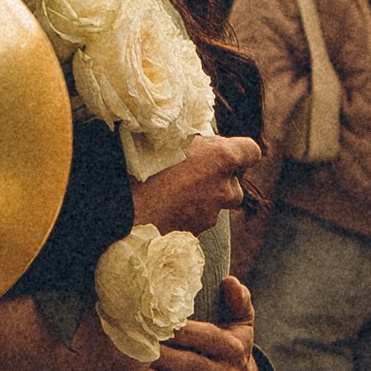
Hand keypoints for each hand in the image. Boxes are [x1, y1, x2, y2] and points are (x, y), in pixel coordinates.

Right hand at [131, 134, 257, 235]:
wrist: (119, 212)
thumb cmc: (138, 168)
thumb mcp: (165, 139)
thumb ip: (189, 139)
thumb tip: (191, 136)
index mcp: (221, 158)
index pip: (251, 151)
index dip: (239, 151)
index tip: (221, 151)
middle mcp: (223, 189)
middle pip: (234, 185)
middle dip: (217, 180)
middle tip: (189, 173)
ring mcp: (210, 215)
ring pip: (213, 205)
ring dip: (200, 199)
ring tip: (169, 191)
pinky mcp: (195, 235)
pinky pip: (196, 221)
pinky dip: (185, 215)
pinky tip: (161, 208)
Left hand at [147, 274, 263, 370]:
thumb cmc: (235, 351)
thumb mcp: (242, 326)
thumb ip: (238, 301)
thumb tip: (230, 281)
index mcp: (234, 349)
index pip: (207, 337)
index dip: (182, 331)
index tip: (157, 322)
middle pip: (194, 366)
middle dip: (165, 357)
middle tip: (137, 348)